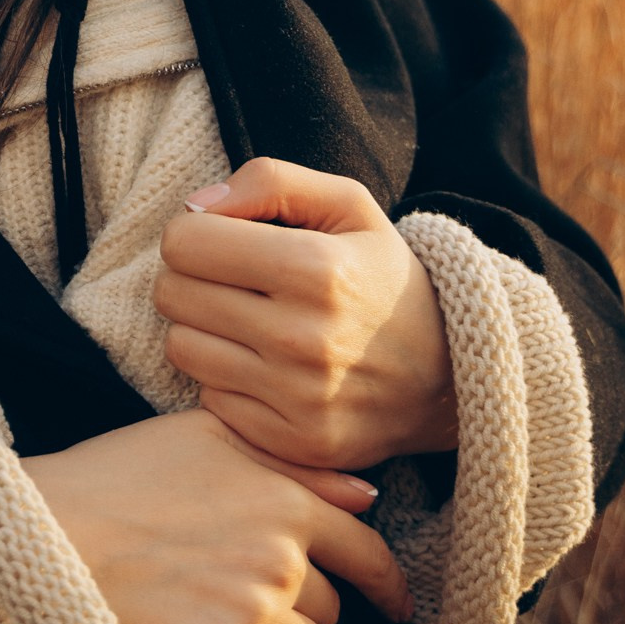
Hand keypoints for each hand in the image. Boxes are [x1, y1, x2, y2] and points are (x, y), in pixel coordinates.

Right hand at [26, 408, 411, 623]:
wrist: (45, 535)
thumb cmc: (113, 477)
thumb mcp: (202, 437)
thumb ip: (288, 460)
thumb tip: (365, 494)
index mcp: (286, 500)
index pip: (367, 550)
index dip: (386, 584)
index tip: (393, 606)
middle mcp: (284, 559)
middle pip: (332, 609)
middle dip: (303, 611)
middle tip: (248, 602)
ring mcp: (256, 614)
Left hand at [155, 158, 457, 469]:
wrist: (452, 374)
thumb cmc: (384, 276)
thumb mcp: (347, 205)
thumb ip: (269, 181)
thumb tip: (195, 206)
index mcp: (315, 268)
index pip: (183, 243)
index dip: (193, 234)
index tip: (221, 241)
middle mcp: (304, 337)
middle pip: (172, 294)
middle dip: (192, 278)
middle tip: (232, 281)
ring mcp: (298, 398)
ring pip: (181, 348)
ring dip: (203, 329)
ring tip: (248, 321)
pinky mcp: (294, 442)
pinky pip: (208, 399)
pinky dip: (226, 380)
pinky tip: (266, 367)